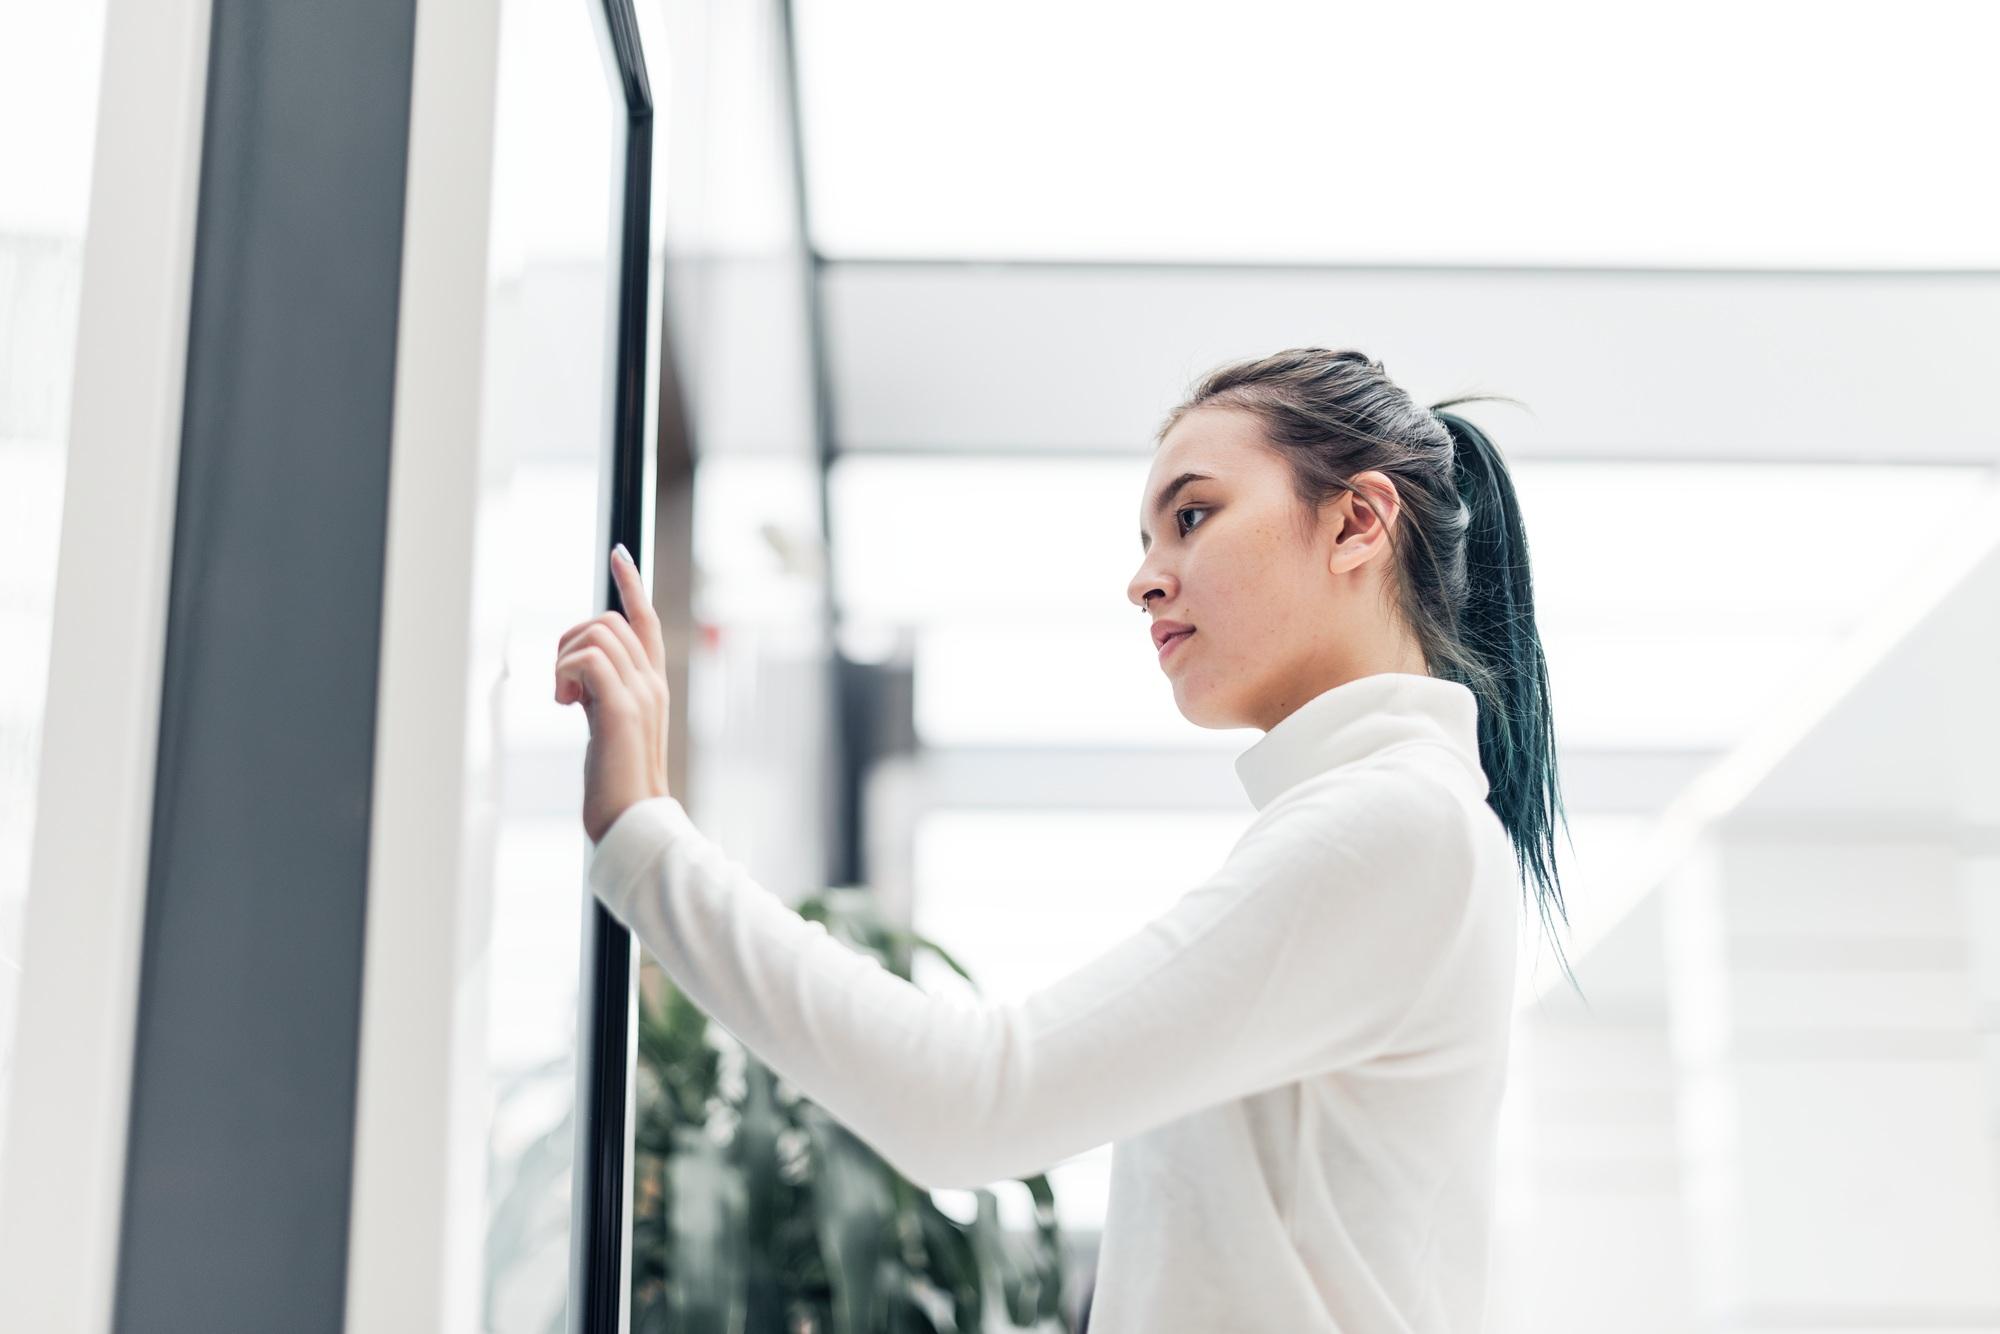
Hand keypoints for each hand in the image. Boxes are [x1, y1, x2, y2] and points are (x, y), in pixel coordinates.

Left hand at [554, 543, 671, 843]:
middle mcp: (652, 683)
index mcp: (652, 686)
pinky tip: (566, 704)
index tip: (619, 553)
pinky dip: (565, 673)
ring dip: (564, 659)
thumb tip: (577, 676)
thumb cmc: (618, 786)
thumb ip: (603, 696)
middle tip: (562, 686)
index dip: (631, 584)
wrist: (635, 823)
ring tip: (565, 699)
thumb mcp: (611, 728)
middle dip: (571, 638)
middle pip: (609, 619)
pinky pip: (587, 658)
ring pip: (596, 633)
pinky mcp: (621, 708)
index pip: (645, 620)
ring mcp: (640, 693)